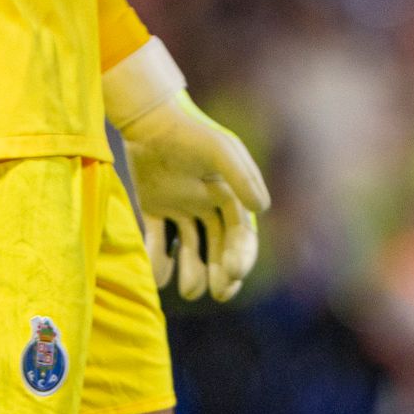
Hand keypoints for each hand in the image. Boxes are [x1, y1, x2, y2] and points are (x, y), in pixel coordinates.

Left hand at [120, 89, 270, 300]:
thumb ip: (242, 178)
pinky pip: (158, 239)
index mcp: (230, 194)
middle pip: (220, 248)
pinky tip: (159, 274)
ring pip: (191, 249)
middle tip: (218, 293)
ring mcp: (181, 207)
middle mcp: (208, 204)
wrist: (150, 120)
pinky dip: (159, 258)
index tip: (234, 274)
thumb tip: (263, 210)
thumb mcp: (221, 152)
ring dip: (192, 272)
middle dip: (222, 274)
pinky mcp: (154, 206)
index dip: (241, 256)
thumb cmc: (190, 134)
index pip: (241, 235)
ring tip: (189, 291)